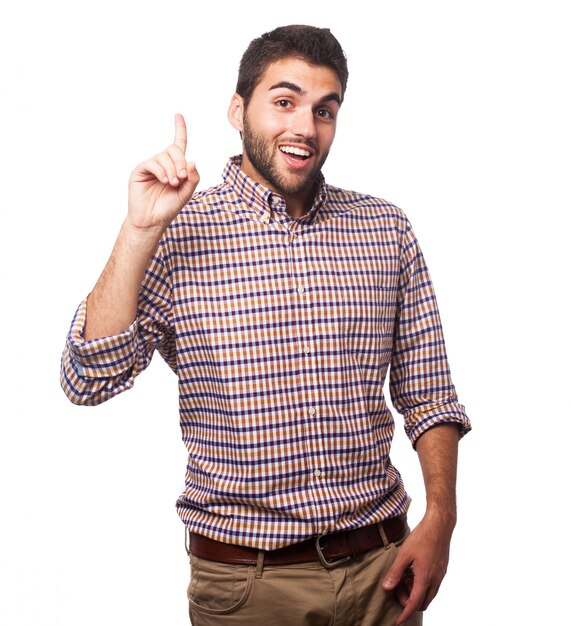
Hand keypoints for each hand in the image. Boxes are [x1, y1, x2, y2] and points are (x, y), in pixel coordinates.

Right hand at [127, 113, 198, 234]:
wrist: (152, 221)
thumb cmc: (168, 207)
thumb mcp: (186, 193)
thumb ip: (193, 178)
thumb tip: (192, 161)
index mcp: (175, 167)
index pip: (178, 144)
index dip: (179, 129)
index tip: (178, 115)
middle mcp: (163, 164)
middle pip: (174, 150)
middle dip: (181, 162)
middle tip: (182, 178)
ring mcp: (151, 166)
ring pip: (164, 156)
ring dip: (172, 169)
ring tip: (173, 184)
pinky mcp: (140, 171)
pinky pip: (153, 163)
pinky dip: (161, 171)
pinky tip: (164, 181)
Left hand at [382, 513, 453, 623]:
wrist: (440, 525)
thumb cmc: (422, 537)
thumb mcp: (404, 554)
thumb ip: (395, 572)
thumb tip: (387, 588)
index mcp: (425, 578)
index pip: (414, 603)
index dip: (405, 614)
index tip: (398, 621)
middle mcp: (435, 580)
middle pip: (423, 602)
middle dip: (409, 601)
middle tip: (398, 589)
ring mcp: (440, 575)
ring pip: (429, 594)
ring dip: (416, 593)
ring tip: (405, 578)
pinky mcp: (442, 569)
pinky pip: (433, 585)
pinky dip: (422, 585)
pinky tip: (413, 571)